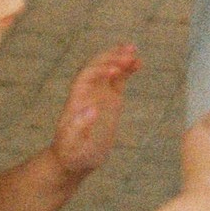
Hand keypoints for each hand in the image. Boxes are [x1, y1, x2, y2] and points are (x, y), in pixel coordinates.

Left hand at [52, 44, 138, 179]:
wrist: (74, 159)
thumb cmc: (71, 153)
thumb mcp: (73, 143)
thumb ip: (79, 127)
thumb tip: (92, 109)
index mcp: (77, 99)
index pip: (87, 77)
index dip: (100, 70)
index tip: (116, 70)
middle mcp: (87, 93)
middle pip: (97, 67)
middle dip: (111, 58)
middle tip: (129, 53)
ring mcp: (99, 95)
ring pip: (109, 70)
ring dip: (119, 59)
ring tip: (134, 51)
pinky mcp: (110, 101)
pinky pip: (118, 81)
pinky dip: (127, 71)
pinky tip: (138, 64)